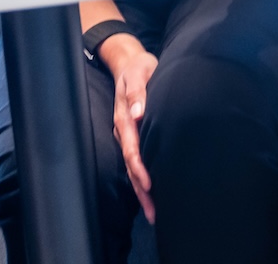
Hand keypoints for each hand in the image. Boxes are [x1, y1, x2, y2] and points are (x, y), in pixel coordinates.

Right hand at [99, 34, 158, 222]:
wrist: (129, 63)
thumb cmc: (138, 68)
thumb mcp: (139, 72)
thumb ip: (138, 92)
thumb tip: (136, 112)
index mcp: (124, 117)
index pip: (131, 148)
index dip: (139, 168)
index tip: (149, 185)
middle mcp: (123, 130)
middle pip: (131, 165)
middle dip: (141, 190)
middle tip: (153, 212)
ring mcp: (127, 135)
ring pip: (132, 168)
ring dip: (141, 190)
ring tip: (153, 213)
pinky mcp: (133, 136)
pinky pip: (136, 161)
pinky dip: (142, 179)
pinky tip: (152, 194)